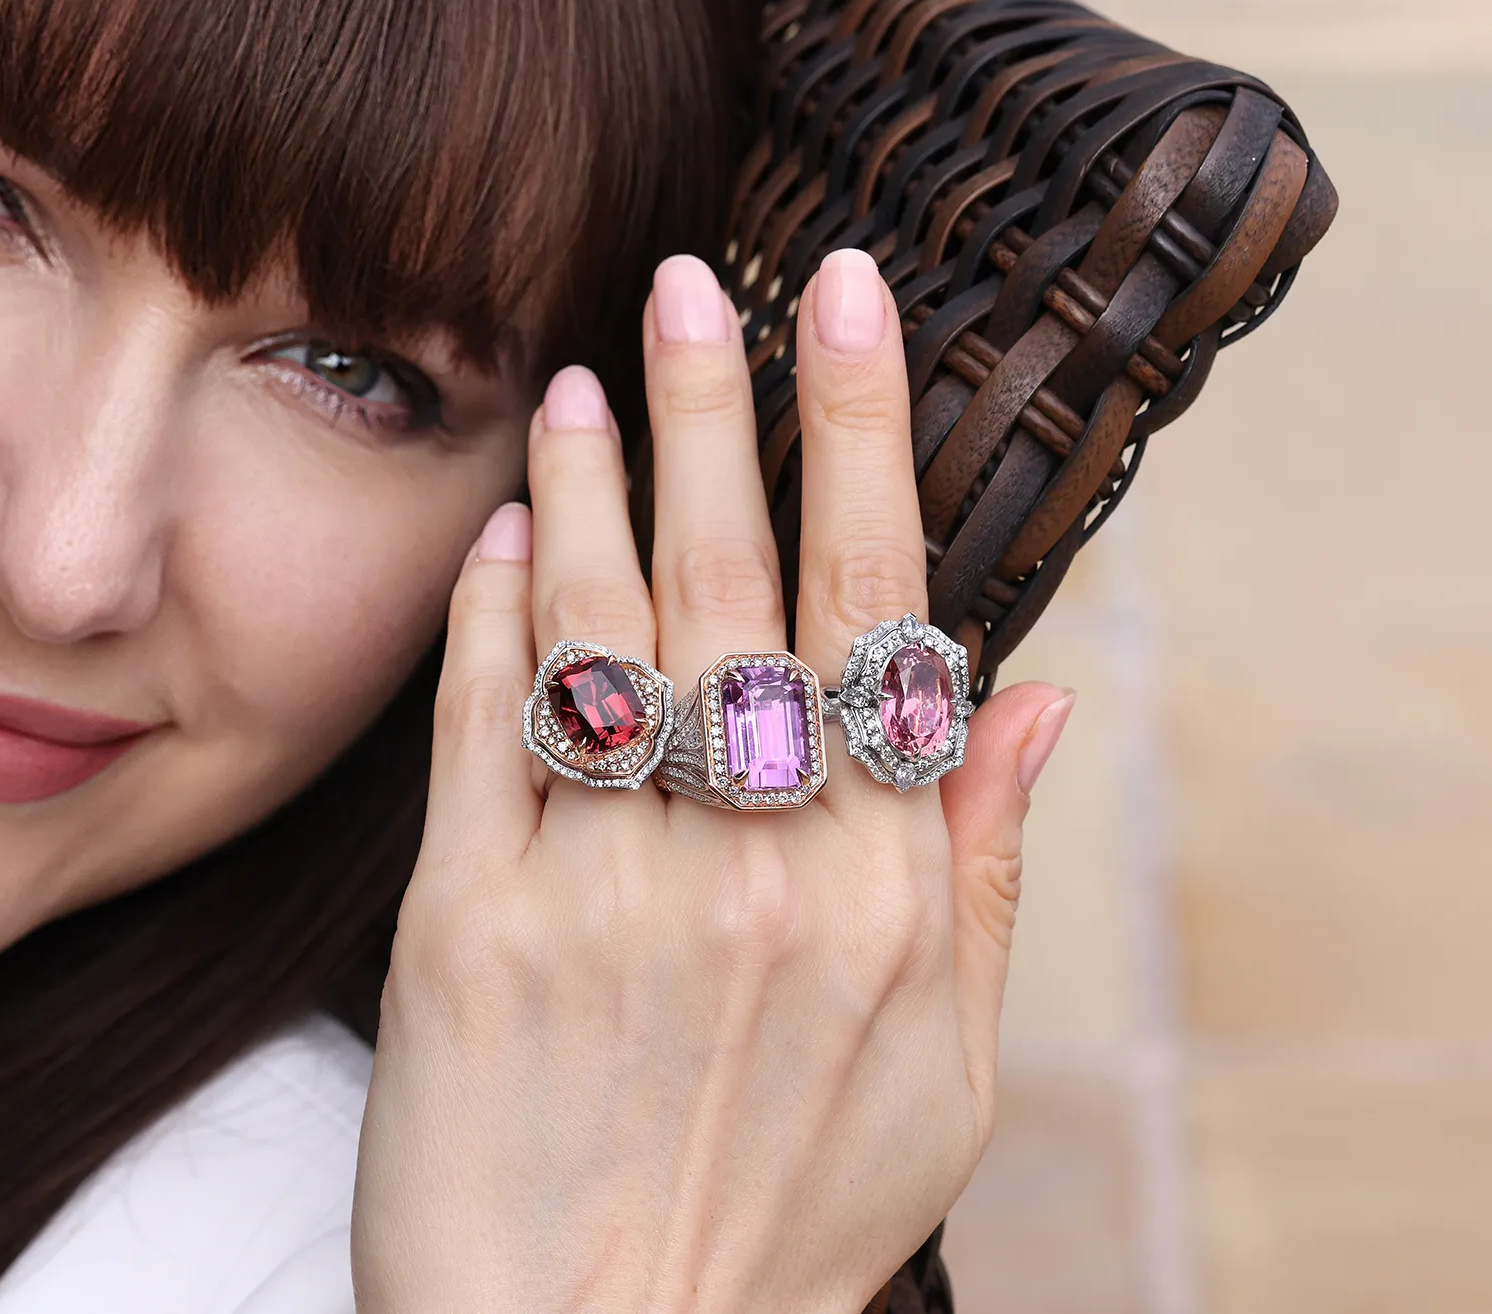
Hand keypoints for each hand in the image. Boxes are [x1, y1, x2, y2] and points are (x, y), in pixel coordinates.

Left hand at [352, 249, 1074, 1311]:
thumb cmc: (782, 1224)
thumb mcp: (945, 1076)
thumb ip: (981, 876)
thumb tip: (1026, 699)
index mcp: (882, 891)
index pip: (880, 608)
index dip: (863, 437)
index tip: (848, 299)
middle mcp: (752, 868)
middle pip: (736, 583)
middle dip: (719, 406)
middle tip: (693, 273)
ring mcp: (602, 893)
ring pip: (600, 629)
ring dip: (595, 480)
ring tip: (585, 369)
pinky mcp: (465, 931)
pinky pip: (481, 730)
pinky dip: (493, 613)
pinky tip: (502, 528)